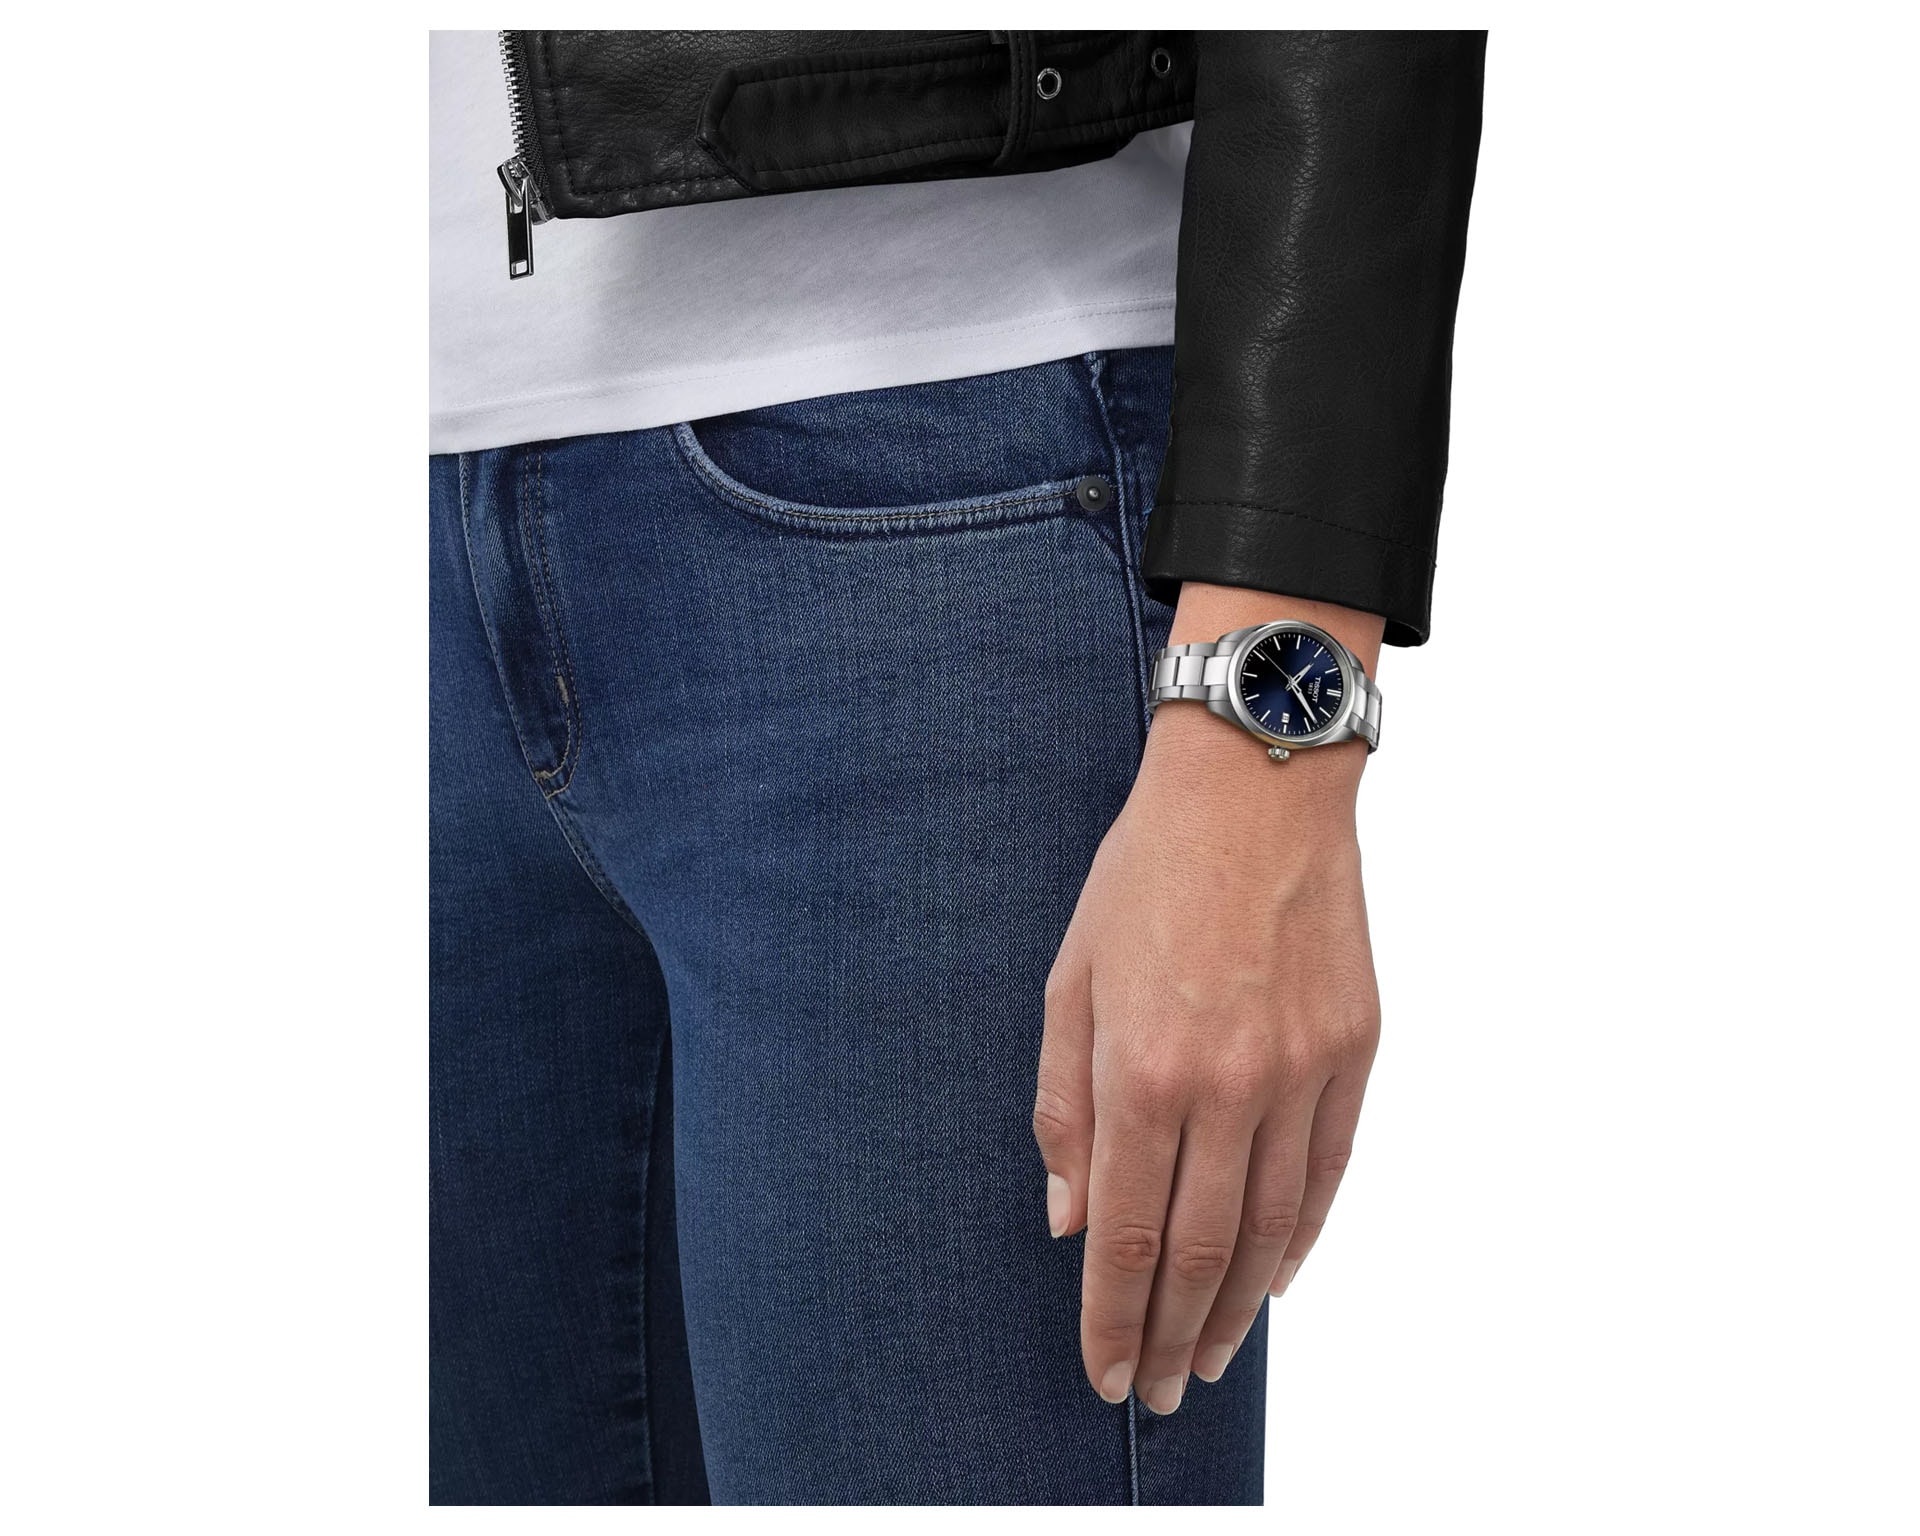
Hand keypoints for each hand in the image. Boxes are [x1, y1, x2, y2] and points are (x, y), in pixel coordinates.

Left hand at [1033, 589, 1383, 1414]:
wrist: (1257, 785)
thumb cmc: (1145, 876)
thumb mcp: (1070, 979)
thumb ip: (1063, 1104)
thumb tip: (1066, 1216)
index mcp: (1145, 1069)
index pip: (1123, 1234)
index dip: (1112, 1317)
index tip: (1104, 1372)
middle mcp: (1229, 1086)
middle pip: (1198, 1251)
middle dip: (1170, 1335)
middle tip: (1155, 1390)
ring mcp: (1303, 1072)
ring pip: (1271, 1228)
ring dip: (1236, 1306)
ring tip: (1209, 1355)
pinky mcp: (1356, 1051)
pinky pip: (1329, 1173)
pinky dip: (1301, 1238)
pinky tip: (1273, 1277)